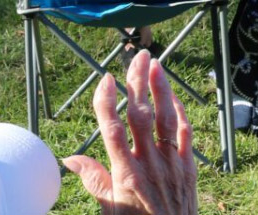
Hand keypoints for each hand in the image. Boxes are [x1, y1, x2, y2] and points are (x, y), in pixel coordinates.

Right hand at [63, 51, 196, 214]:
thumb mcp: (108, 208)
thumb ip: (92, 179)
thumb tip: (69, 158)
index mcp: (125, 173)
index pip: (112, 130)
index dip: (106, 103)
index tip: (104, 79)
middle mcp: (148, 163)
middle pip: (141, 115)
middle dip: (137, 83)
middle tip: (136, 57)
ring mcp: (171, 163)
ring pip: (166, 118)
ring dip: (161, 89)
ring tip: (156, 65)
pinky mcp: (189, 166)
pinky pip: (186, 133)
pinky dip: (181, 112)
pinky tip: (174, 96)